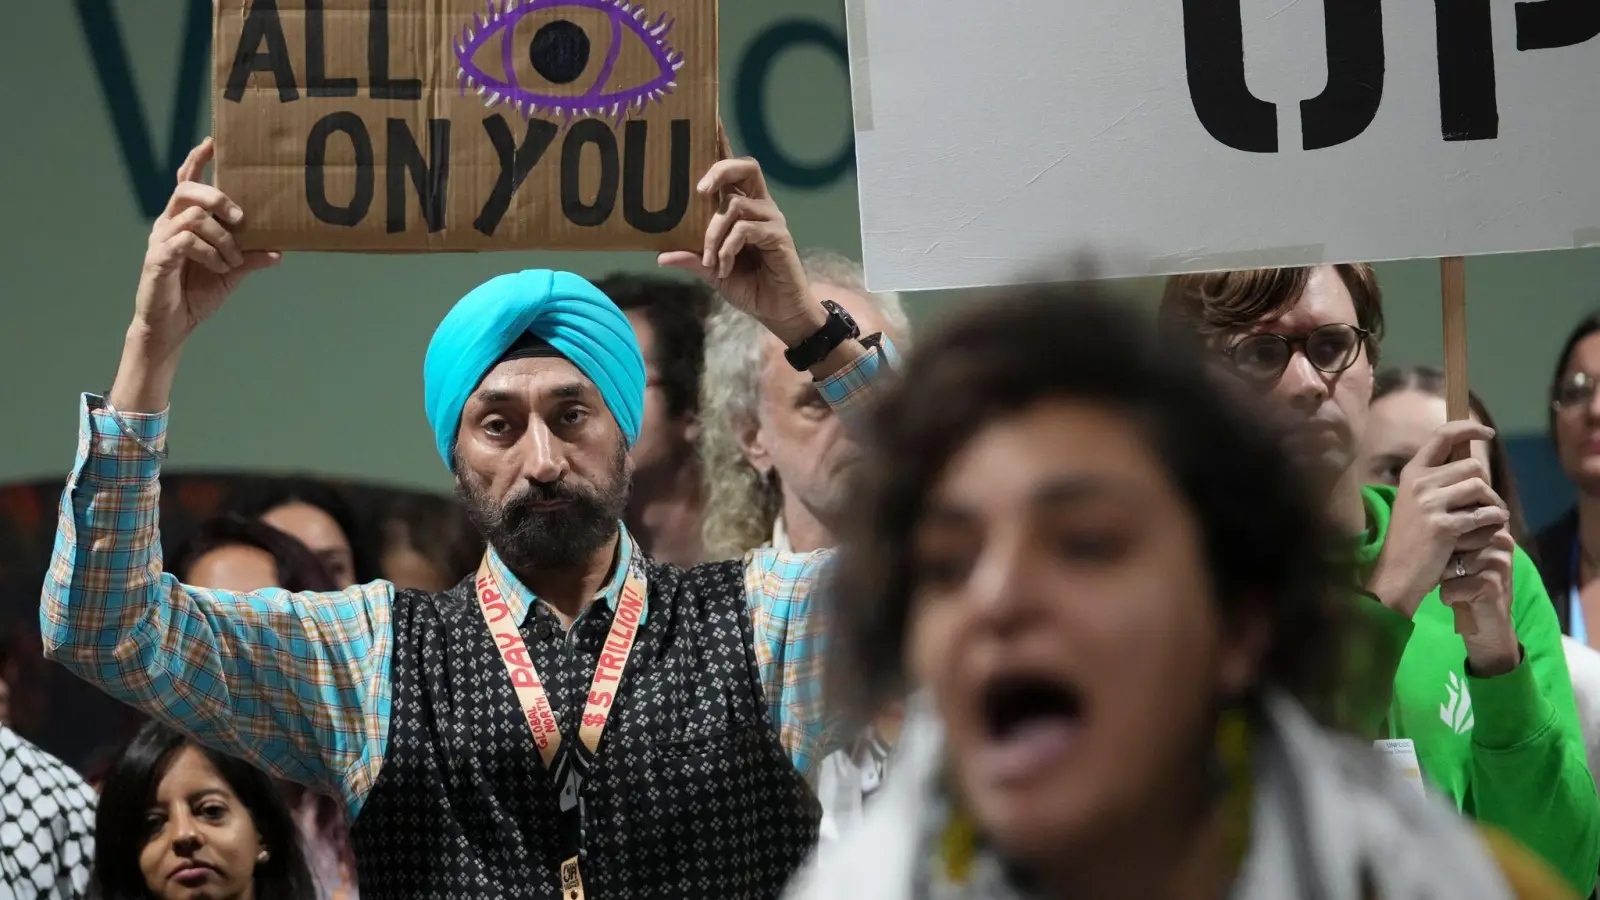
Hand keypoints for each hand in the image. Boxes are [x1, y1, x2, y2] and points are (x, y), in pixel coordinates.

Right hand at [130, 137, 280, 354]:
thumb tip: (281, 251)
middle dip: (217, 198)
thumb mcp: (231, 273)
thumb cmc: (196, 293)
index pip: (187, 180)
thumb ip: (251, 258)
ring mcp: (161, 239)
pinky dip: (211, 253)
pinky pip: (185, 242)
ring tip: (233, 260)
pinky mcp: (158, 258)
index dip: (198, 159)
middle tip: (240, 218)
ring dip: (222, 237)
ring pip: (192, 217)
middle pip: (187, 190)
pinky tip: (221, 267)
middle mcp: (169, 223)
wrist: (173, 325)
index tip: (214, 141)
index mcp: (185, 220)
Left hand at [658, 131, 818, 345]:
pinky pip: (745, 230)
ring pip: (735, 206)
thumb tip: (660, 254)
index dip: (721, 143)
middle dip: (719, 170)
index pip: (731, 168)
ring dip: (714, 233)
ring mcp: (770, 219)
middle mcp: (759, 206)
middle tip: (698, 190)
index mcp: (742, 206)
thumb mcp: (711, 270)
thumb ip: (691, 258)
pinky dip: (727, 248)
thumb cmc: (747, 286)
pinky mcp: (778, 236)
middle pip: (744, 167)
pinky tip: (722, 267)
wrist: (778, 311)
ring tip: (709, 259)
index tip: (708, 119)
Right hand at [1366, 420, 1509, 617]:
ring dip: (1493, 502)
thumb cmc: (1410, 539)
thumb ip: (1436, 481)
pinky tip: (1492, 527)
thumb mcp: (1415, 502)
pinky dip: (1494, 519)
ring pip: (1480, 487)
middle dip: (1486, 485)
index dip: (1468, 429)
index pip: (1442, 436)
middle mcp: (1419, 482)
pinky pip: (1483, 513)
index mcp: (1411, 473)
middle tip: (1486, 503)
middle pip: (1472, 466)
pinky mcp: (1444, 526)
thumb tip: (1470, 465)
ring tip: (1491, 516)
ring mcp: (1430, 503)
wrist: (1396, 574)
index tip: (1488, 433)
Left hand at [1442, 527, 1520, 675]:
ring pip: (1449, 565)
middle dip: (1445, 561)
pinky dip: (1448, 596)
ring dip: (1446, 580)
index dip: (1446, 541)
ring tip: (1462, 588)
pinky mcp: (1491, 583)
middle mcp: (1502, 542)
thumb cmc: (1472, 586)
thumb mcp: (1465, 556)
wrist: (1490, 624)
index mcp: (1496, 530)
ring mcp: (1498, 562)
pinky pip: (1450, 586)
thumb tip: (1433, 518)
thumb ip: (1457, 535)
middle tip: (1460, 577)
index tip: (1450, 557)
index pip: (1459, 524)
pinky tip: (1461, 600)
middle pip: (1452, 542)